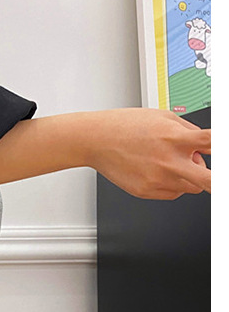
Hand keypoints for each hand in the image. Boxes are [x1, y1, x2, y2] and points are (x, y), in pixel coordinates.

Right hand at [87, 108, 210, 199]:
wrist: (95, 140)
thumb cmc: (125, 126)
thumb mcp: (163, 117)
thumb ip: (189, 132)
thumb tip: (205, 149)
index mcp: (175, 138)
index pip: (213, 143)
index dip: (222, 149)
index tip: (221, 153)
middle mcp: (168, 161)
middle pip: (209, 180)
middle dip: (215, 181)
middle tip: (214, 179)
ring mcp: (157, 179)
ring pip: (192, 188)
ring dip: (190, 177)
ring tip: (170, 163)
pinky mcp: (145, 191)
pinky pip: (173, 194)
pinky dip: (172, 184)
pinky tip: (156, 170)